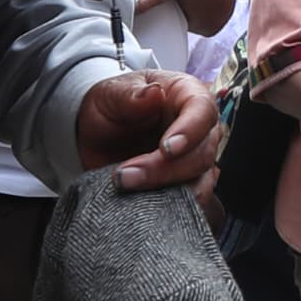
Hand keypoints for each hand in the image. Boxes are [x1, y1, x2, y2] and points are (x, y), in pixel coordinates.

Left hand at [78, 66, 221, 191]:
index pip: (203, 110)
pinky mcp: (181, 185)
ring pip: (199, 182)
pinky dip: (167, 207)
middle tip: (126, 175)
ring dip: (166, 192)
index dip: (190, 131)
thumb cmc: (111, 104)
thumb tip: (154, 93)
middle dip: (166, 169)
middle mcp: (198, 129)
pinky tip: (140, 204)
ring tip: (125, 187)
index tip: (166, 149)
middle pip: (202, 153)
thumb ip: (131, 95)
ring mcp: (192, 160)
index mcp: (187, 95)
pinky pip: (187, 202)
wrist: (96, 133)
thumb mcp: (111, 92)